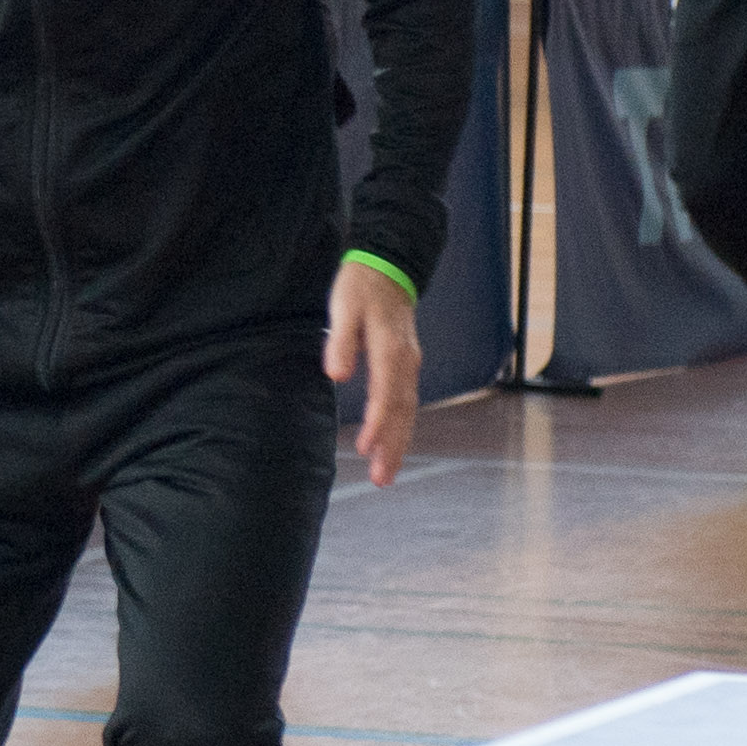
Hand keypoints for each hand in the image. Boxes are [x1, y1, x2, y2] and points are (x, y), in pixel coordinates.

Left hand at [326, 260, 420, 488]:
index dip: (377, 424)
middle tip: (382, 479)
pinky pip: (407, 403)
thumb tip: (336, 375)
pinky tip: (391, 446)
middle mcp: (406, 362)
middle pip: (403, 411)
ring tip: (386, 474)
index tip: (365, 449)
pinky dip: (401, 428)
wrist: (389, 266)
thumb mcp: (344, 307)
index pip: (386, 394)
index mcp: (390, 349)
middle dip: (393, 446)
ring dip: (399, 443)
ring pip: (408, 411)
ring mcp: (409, 365)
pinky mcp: (406, 366)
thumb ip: (340, 341)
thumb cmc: (362, 287)